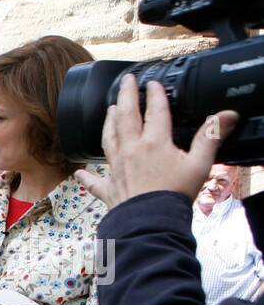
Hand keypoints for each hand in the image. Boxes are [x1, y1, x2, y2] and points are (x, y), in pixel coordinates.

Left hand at [74, 75, 238, 208]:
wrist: (150, 223)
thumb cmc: (173, 196)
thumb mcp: (199, 164)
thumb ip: (211, 137)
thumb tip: (226, 115)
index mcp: (154, 143)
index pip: (155, 111)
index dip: (155, 94)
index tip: (153, 83)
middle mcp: (131, 151)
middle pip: (126, 117)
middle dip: (126, 96)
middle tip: (126, 81)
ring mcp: (116, 168)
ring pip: (109, 139)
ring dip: (108, 123)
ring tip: (109, 110)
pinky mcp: (109, 188)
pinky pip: (94, 181)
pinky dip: (87, 177)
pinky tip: (79, 173)